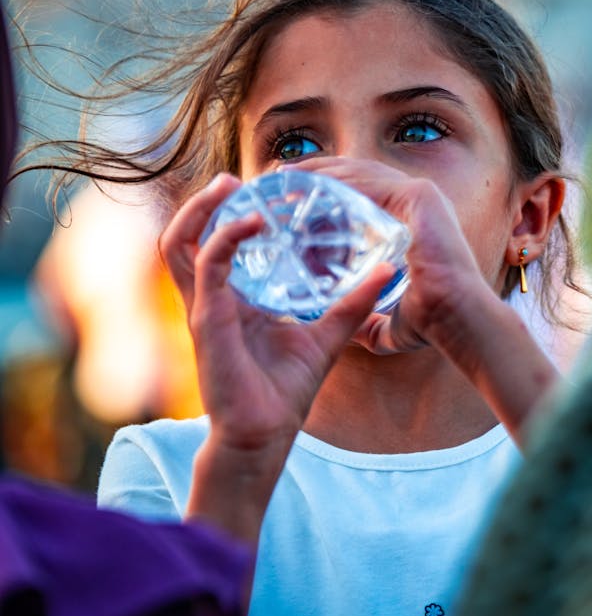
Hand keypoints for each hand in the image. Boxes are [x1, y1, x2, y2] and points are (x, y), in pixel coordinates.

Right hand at [159, 172, 392, 537]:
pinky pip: (208, 265)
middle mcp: (211, 296)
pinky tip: (253, 221)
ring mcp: (204, 306)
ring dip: (202, 208)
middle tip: (236, 178)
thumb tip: (388, 270)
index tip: (263, 188)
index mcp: (232, 297)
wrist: (265, 437)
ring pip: (180, 242)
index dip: (231, 212)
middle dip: (205, 200)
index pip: (216, 241)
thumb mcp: (326, 335)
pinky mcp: (207, 319)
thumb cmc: (285, 390)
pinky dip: (226, 237)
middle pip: (187, 234)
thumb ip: (351, 302)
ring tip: (230, 185)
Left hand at [291, 156, 488, 354]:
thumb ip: (371, 322)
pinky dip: (335, 180)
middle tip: (281, 178)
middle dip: (318, 172)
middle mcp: (419, 199)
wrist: (458, 321)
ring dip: (320, 171)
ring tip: (284, 177)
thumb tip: (353, 333)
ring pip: (360, 173)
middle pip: (359, 174)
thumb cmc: (433, 322)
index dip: (328, 187)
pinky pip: (369, 181)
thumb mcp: (392, 322)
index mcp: (413, 218)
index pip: (364, 190)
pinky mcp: (420, 196)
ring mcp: (422, 194)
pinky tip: (305, 184)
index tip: (293, 193)